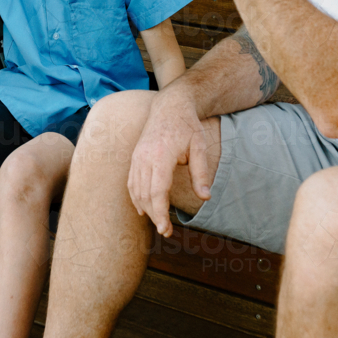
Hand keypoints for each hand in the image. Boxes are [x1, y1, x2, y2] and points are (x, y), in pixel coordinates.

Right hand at [127, 89, 211, 236]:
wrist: (169, 106)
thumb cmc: (187, 125)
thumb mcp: (199, 146)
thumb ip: (201, 173)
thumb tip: (205, 197)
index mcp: (161, 155)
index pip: (157, 191)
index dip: (160, 213)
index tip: (166, 230)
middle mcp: (144, 157)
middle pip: (144, 195)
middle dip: (154, 216)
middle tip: (167, 231)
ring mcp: (137, 157)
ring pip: (136, 190)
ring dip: (145, 209)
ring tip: (159, 222)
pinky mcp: (135, 157)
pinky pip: (131, 182)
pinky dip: (136, 198)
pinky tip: (143, 209)